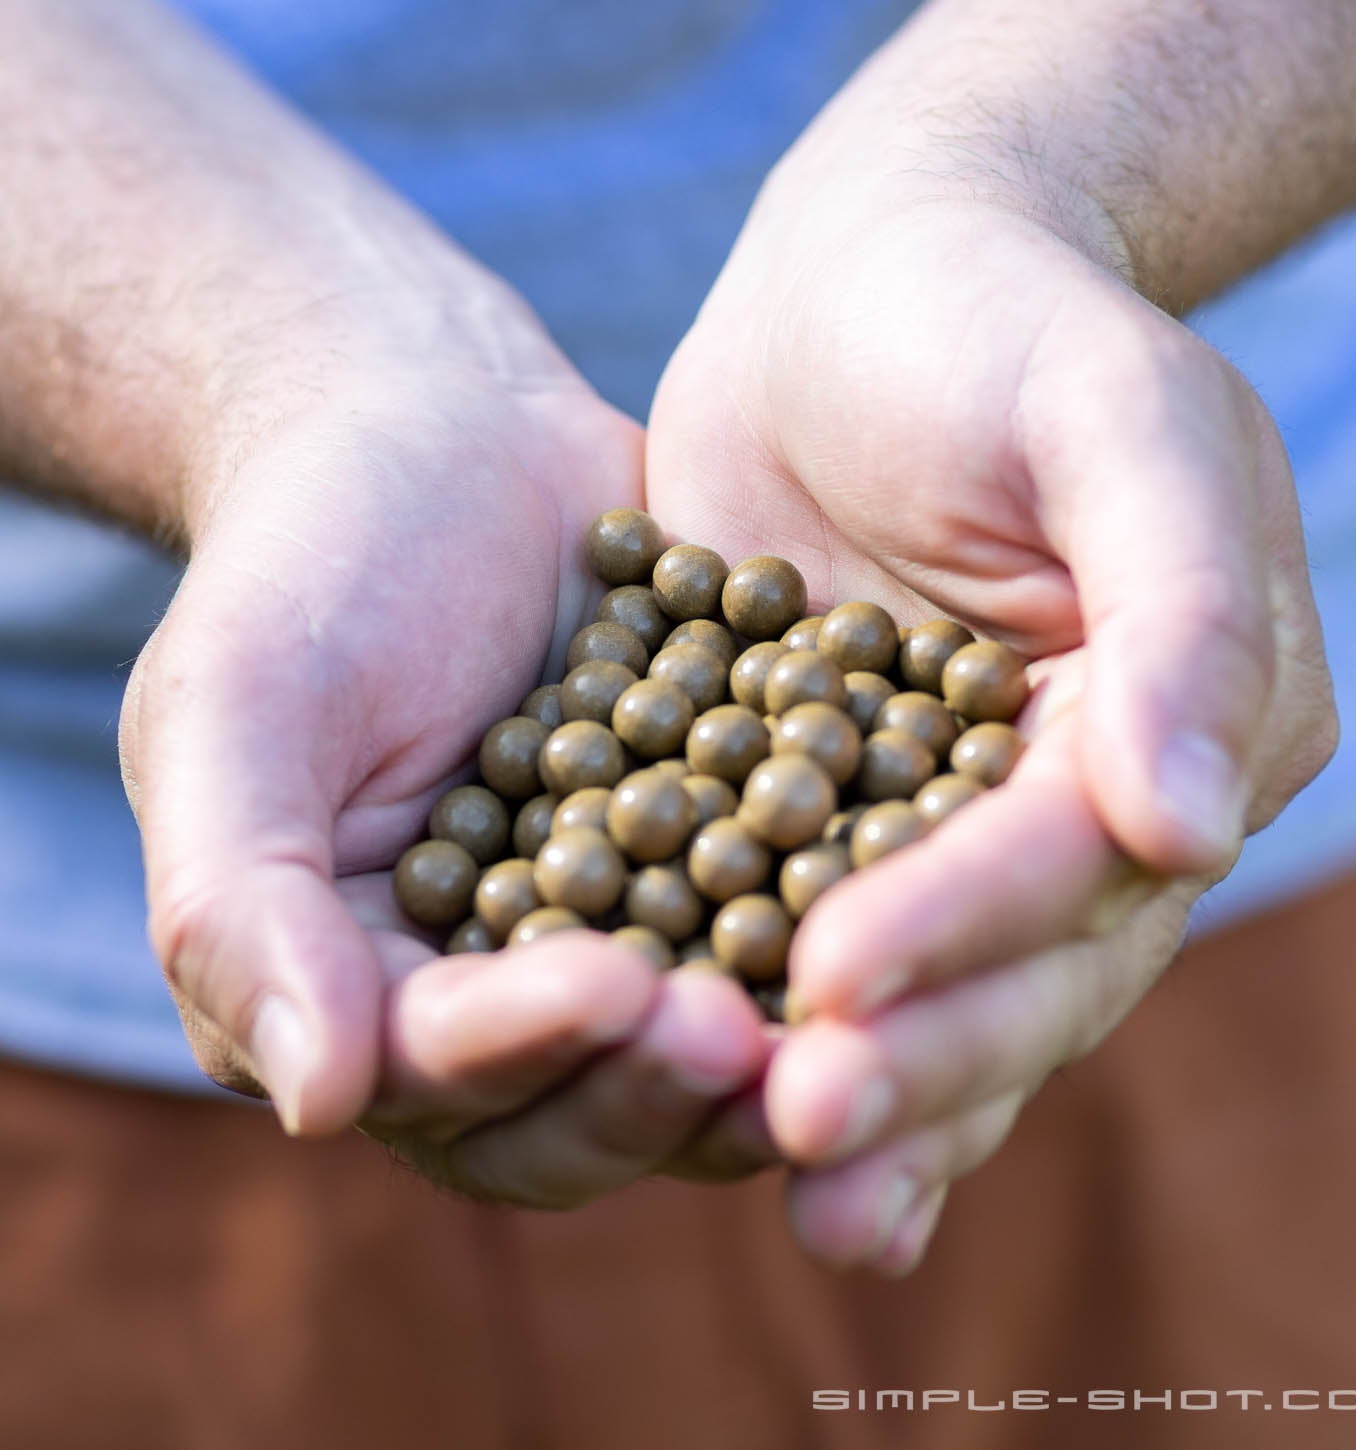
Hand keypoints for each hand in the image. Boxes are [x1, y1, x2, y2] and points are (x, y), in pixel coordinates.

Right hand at [119, 283, 770, 1205]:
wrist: (437, 442)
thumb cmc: (309, 568)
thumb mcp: (236, 715)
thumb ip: (239, 909)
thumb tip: (316, 1104)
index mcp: (377, 996)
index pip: (443, 1073)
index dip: (521, 1048)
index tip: (608, 992)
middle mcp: (515, 997)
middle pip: (594, 1100)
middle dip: (666, 1074)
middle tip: (746, 1032)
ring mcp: (639, 932)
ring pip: (714, 1035)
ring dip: (780, 1034)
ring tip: (855, 991)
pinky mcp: (735, 855)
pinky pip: (796, 908)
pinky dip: (854, 915)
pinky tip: (925, 885)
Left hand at [646, 91, 1337, 1268]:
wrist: (864, 287)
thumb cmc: (998, 323)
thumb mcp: (1117, 418)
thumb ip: (1181, 611)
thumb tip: (1192, 827)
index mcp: (1172, 725)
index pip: (1076, 859)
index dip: (968, 928)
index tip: (841, 984)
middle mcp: (1071, 805)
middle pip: (1013, 967)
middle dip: (914, 1052)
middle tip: (800, 1128)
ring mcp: (945, 825)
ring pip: (921, 988)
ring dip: (857, 1093)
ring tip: (779, 1177)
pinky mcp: (823, 815)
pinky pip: (801, 935)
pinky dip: (768, 1023)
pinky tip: (710, 1118)